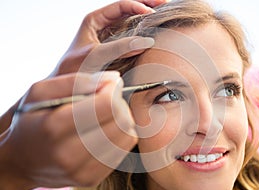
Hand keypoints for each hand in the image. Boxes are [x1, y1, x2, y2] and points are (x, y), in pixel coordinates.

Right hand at [0, 72, 136, 189]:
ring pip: (127, 136)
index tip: (109, 84)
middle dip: (119, 103)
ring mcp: (82, 171)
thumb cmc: (32, 120)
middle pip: (121, 121)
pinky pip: (123, 150)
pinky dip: (120, 135)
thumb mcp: (40, 91)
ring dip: (123, 119)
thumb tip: (113, 79)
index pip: (107, 105)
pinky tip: (105, 130)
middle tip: (107, 99)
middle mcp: (69, 153)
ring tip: (106, 114)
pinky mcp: (92, 179)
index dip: (113, 89)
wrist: (22, 162)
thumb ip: (75, 81)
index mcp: (54, 127)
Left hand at [51, 0, 168, 75]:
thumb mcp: (95, 56)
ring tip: (163, 14)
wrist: (68, 86)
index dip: (138, 5)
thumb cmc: (74, 69)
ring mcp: (109, 35)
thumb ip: (118, 48)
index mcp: (94, 20)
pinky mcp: (114, 46)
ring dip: (147, 16)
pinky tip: (153, 30)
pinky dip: (143, 31)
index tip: (152, 13)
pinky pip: (131, 35)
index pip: (120, 6)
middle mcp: (102, 24)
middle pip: (128, 9)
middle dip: (147, 4)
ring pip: (131, 20)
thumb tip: (146, 41)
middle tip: (165, 3)